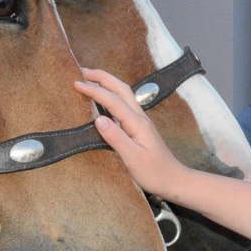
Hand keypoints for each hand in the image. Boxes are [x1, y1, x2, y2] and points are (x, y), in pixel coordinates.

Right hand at [75, 68, 187, 197]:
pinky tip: (104, 100)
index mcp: (137, 123)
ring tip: (90, 79)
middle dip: (102, 77)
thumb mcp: (133, 158)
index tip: (76, 83)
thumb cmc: (154, 172)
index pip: (112, 100)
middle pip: (121, 89)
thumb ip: (116, 138)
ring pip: (124, 94)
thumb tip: (98, 119)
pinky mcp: (140, 127)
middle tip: (82, 71)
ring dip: (107, 83)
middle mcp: (140, 118)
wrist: (174, 180)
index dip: (94, 90)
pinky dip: (112, 95)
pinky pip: (125, 104)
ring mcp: (141, 121)